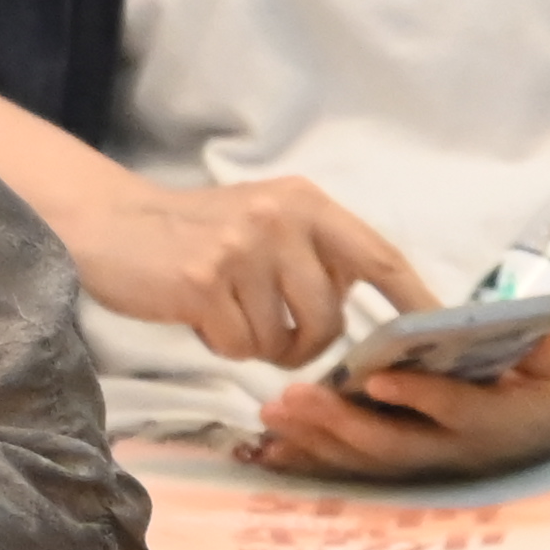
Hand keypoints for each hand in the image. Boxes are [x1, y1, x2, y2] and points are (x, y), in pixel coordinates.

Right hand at [59, 172, 437, 366]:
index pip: (379, 256)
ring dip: (259, 344)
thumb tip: (367, 313)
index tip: (439, 335)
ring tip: (227, 315)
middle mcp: (281, 218)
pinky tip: (200, 315)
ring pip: (285, 339)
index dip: (414, 300)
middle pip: (330, 317)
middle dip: (305, 343)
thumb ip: (313, 255)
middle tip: (270, 332)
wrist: (110, 224)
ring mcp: (243, 248)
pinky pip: (241, 347)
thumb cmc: (194, 235)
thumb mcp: (264, 223)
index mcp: (305, 202)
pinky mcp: (206, 282)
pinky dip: (222, 345)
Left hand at [251, 330, 549, 481]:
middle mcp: (457, 454)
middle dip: (340, 423)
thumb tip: (538, 342)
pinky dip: (313, 461)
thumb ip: (548, 353)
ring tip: (270, 415)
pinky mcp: (408, 466)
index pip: (456, 412)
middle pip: (394, 445)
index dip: (418, 397)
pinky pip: (356, 470)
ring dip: (316, 441)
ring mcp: (430, 465)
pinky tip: (270, 450)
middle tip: (293, 396)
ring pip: (367, 462)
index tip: (374, 376)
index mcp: (498, 422)